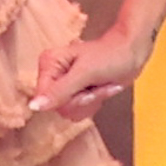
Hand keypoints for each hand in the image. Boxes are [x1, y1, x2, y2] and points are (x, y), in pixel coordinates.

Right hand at [30, 24, 152, 122]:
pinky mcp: (76, 93)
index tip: (85, 87)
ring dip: (92, 101)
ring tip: (101, 85)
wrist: (132, 53)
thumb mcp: (84, 73)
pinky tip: (103, 88)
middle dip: (82, 99)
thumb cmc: (110, 56)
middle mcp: (53, 75)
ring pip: (70, 111)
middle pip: (58, 107)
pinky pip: (79, 111)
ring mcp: (65, 86)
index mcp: (49, 63)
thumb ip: (59, 91)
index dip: (67, 98)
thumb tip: (34, 107)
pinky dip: (96, 103)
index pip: (44, 98)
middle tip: (95, 84)